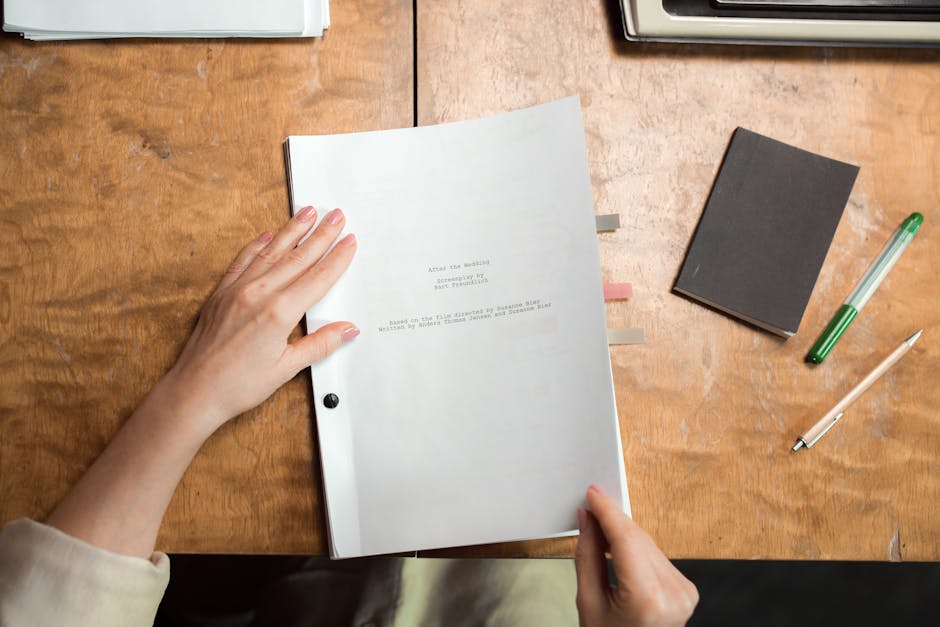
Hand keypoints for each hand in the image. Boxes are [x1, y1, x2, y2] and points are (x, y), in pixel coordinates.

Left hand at [159, 205, 357, 435]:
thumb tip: (348, 330)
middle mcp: (258, 294)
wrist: (194, 390)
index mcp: (279, 313)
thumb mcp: (287, 368)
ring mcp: (237, 290)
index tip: (349, 241)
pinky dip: (257, 245)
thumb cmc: (238, 385)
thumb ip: (320, 344)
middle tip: (337, 216)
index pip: (317, 278)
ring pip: (271, 252)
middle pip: (298, 258)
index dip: (336, 258)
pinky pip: (243, 261)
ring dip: (292, 230)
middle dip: (321, 235)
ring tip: (309, 212)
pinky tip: (268, 234)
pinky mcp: (221, 293)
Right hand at [575, 485, 698, 626]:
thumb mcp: (589, 602)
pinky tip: (618, 548)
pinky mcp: (687, 590)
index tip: (594, 494)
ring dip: (623, 533)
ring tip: (599, 529)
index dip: (608, 512)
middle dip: (613, 520)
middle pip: (638, 538)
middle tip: (589, 506)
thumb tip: (587, 520)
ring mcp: (684, 593)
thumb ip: (588, 555)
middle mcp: (673, 594)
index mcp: (648, 599)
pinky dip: (636, 548)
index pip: (627, 539)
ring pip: (648, 544)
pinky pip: (657, 556)